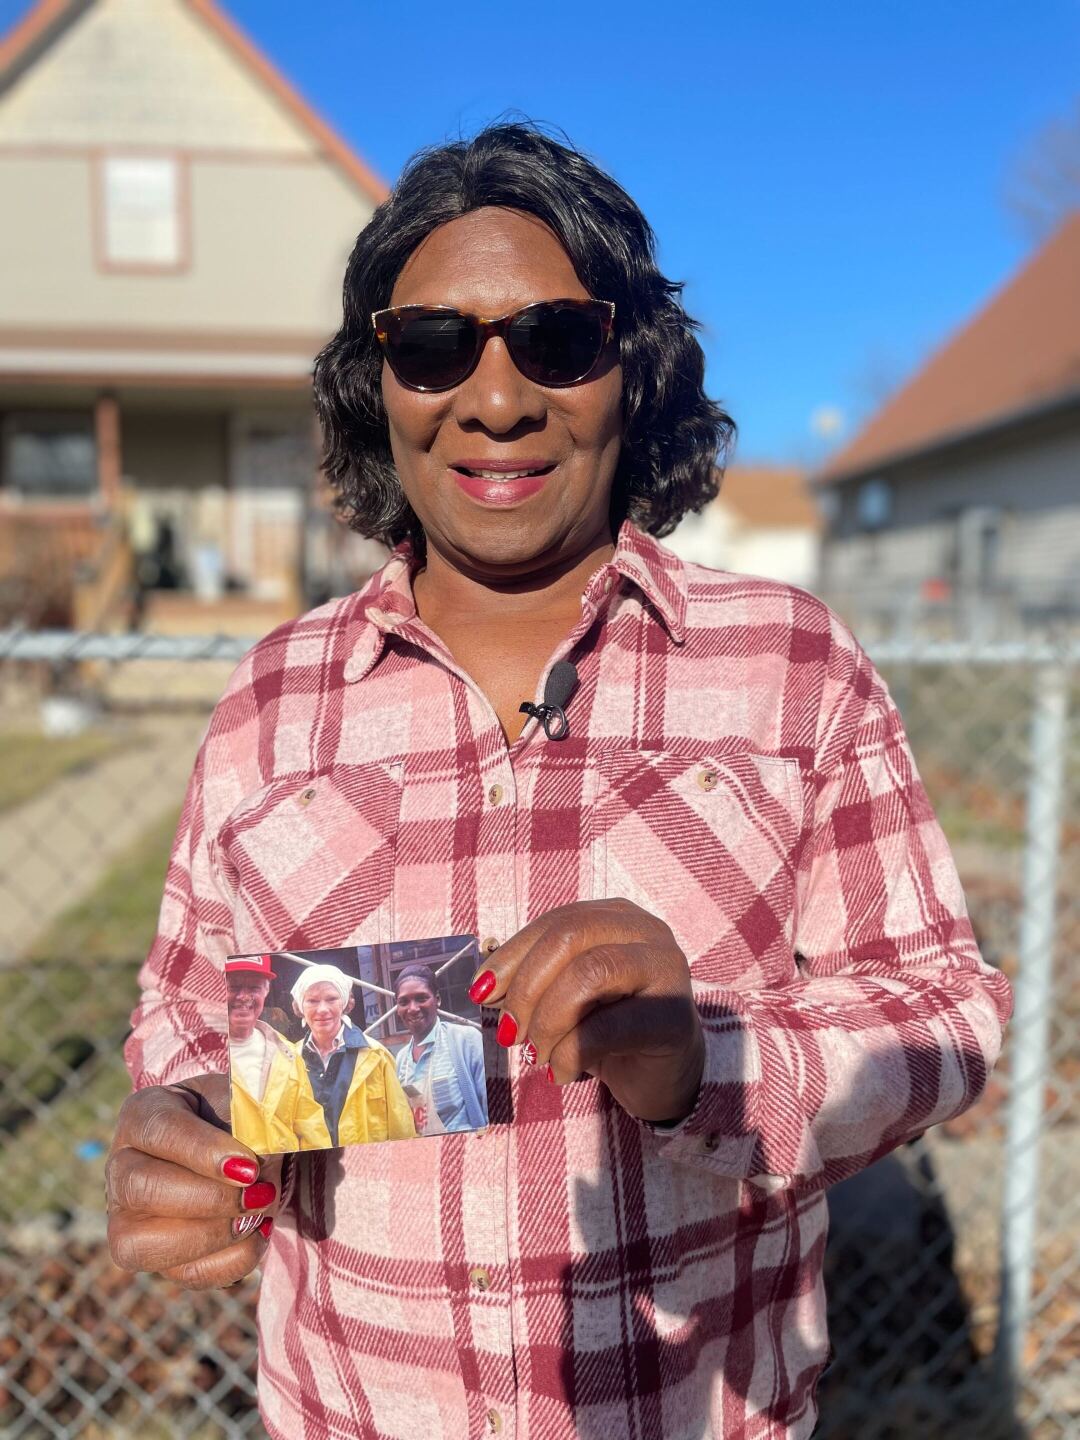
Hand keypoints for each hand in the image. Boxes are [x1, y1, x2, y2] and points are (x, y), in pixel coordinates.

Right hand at [106, 1073, 282, 1289]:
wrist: (241, 1147)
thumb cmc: (237, 1118)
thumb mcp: (245, 1102)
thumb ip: (253, 1119)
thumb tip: (263, 1157)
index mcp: (143, 1114)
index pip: (160, 1130)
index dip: (203, 1152)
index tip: (248, 1167)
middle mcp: (121, 1167)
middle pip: (141, 1189)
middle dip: (209, 1199)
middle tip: (258, 1193)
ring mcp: (127, 1218)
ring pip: (141, 1245)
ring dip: (211, 1236)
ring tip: (257, 1216)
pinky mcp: (154, 1256)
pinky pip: (181, 1274)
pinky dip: (229, 1261)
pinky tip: (257, 1234)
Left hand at [471, 898, 704, 1123]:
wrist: (663, 1076)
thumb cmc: (609, 1030)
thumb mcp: (566, 996)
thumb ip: (534, 980)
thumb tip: (485, 986)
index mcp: (617, 917)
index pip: (556, 922)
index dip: (512, 955)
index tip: (481, 993)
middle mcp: (646, 931)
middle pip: (570, 937)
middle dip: (527, 987)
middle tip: (511, 1032)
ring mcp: (666, 969)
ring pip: (589, 973)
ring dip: (548, 1020)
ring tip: (536, 1054)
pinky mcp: (674, 1017)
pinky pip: (607, 1027)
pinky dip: (570, 1054)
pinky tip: (561, 1073)